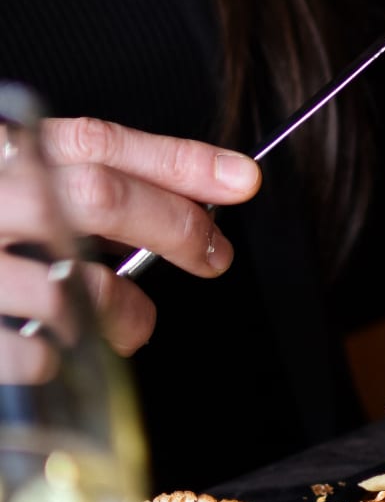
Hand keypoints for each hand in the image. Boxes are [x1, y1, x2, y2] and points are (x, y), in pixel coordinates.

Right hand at [1, 117, 260, 356]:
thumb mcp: (17, 184)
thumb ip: (78, 189)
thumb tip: (186, 209)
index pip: (98, 143)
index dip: (179, 161)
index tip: (244, 179)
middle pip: (99, 198)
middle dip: (176, 228)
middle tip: (212, 255)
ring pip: (74, 284)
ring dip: (125, 310)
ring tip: (130, 320)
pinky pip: (32, 354)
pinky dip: (64, 358)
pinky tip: (56, 349)